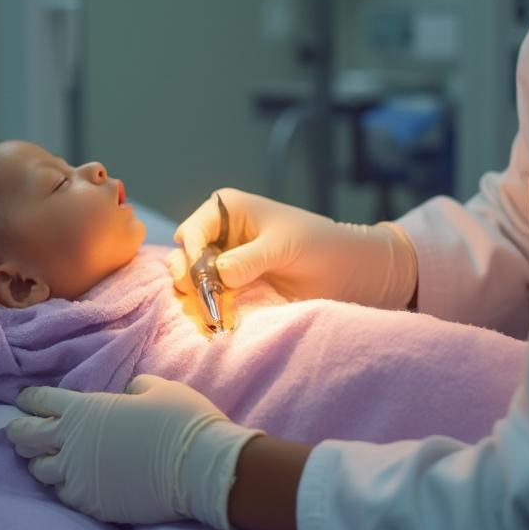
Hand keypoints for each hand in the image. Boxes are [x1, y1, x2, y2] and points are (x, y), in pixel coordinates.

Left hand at [7, 375, 260, 529]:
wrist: (199, 467)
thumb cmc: (180, 420)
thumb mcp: (156, 388)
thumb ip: (133, 388)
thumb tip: (127, 394)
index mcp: (83, 410)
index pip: (39, 401)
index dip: (28, 400)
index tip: (23, 401)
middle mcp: (70, 443)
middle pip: (26, 437)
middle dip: (18, 431)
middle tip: (16, 430)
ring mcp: (78, 477)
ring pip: (39, 471)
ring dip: (38, 461)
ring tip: (42, 458)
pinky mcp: (91, 503)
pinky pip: (63, 495)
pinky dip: (61, 486)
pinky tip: (68, 483)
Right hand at [167, 188, 417, 308]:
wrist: (344, 272)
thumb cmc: (318, 244)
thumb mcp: (284, 246)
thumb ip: (250, 259)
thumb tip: (218, 274)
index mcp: (227, 210)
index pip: (193, 232)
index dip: (193, 256)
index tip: (203, 280)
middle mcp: (218, 234)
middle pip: (184, 256)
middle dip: (188, 278)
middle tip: (201, 298)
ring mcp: (222, 262)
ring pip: (190, 281)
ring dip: (195, 297)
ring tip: (210, 312)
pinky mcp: (229, 288)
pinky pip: (206, 298)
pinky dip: (207, 309)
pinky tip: (216, 319)